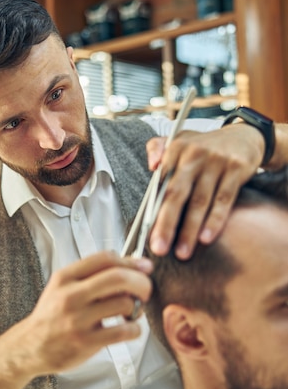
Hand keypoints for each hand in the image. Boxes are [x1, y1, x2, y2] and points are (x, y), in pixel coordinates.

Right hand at [20, 251, 152, 374]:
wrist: (30, 346)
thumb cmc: (52, 315)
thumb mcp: (64, 286)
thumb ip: (92, 274)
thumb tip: (132, 263)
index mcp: (65, 277)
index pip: (105, 258)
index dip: (131, 261)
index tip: (143, 267)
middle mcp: (71, 295)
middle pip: (118, 277)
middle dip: (141, 282)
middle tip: (145, 290)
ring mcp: (78, 320)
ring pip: (125, 304)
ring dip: (138, 307)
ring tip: (132, 312)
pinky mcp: (86, 342)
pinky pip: (124, 331)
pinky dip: (135, 329)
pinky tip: (129, 328)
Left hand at [146, 123, 264, 258]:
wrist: (243, 136)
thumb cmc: (203, 147)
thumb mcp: (179, 140)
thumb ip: (158, 149)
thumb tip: (151, 165)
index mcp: (176, 149)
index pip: (160, 183)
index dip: (152, 210)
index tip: (145, 233)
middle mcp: (194, 154)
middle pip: (176, 193)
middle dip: (166, 224)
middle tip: (159, 248)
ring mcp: (216, 162)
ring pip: (200, 201)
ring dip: (190, 230)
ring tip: (183, 252)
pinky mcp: (236, 169)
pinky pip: (223, 200)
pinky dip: (215, 221)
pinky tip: (206, 238)